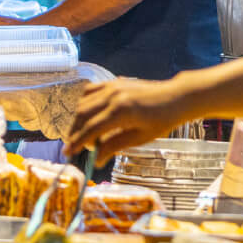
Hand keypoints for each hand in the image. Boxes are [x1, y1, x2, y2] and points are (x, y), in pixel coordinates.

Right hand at [67, 78, 188, 158]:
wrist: (174, 98)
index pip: (91, 129)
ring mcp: (112, 86)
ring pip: (83, 103)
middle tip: (72, 146)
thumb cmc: (161, 121)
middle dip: (74, 132)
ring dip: (78, 119)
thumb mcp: (139, 138)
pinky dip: (85, 104)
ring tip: (80, 134)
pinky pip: (91, 91)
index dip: (77, 142)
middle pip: (82, 115)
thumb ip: (115, 146)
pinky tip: (87, 116)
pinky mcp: (113, 82)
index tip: (68, 153)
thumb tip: (97, 161)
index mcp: (120, 112)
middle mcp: (112, 96)